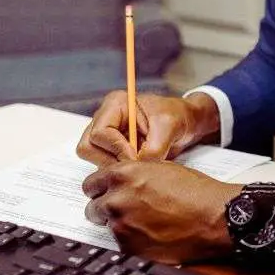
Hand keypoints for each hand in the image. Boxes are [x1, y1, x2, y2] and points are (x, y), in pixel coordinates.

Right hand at [77, 91, 220, 168]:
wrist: (186, 123)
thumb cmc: (178, 116)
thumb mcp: (170, 127)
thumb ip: (154, 148)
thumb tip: (137, 168)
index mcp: (115, 105)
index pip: (99, 133)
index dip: (117, 149)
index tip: (138, 157)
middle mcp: (105, 118)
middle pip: (87, 147)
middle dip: (111, 160)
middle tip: (136, 164)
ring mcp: (106, 135)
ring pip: (93, 158)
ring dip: (115, 166)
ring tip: (140, 163)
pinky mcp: (111, 149)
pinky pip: (104, 165)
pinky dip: (119, 170)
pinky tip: (139, 166)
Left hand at [82, 160, 241, 263]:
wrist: (215, 217)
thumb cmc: (196, 192)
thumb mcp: (161, 169)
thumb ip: (133, 174)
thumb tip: (120, 183)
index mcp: (122, 175)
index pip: (91, 183)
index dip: (102, 189)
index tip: (108, 193)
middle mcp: (116, 199)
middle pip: (93, 206)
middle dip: (107, 207)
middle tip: (127, 209)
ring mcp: (121, 225)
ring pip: (106, 225)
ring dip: (120, 224)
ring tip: (144, 222)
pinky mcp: (129, 247)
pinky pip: (120, 243)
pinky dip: (131, 239)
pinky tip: (151, 234)